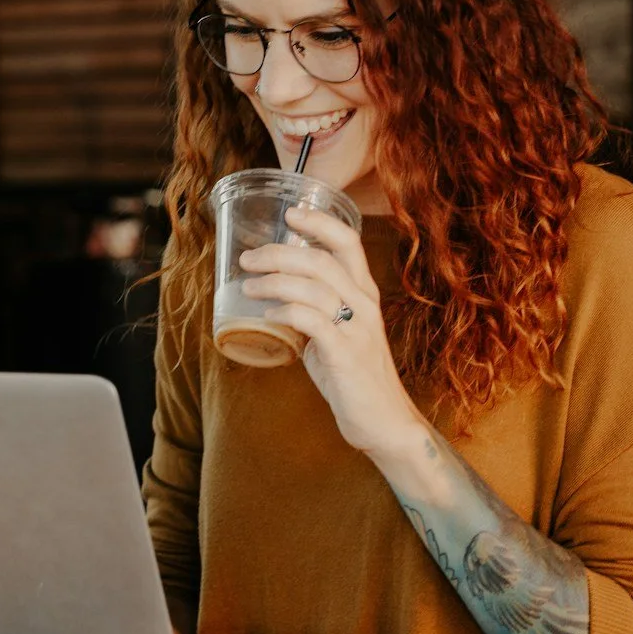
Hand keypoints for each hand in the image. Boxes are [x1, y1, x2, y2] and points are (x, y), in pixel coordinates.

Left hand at [238, 206, 427, 455]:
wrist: (384, 421)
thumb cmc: (356, 377)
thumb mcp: (338, 335)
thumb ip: (315, 313)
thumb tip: (278, 297)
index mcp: (365, 294)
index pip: (349, 242)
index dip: (320, 222)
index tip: (291, 212)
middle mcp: (365, 304)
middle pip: (321, 260)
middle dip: (278, 253)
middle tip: (248, 258)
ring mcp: (357, 328)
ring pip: (313, 286)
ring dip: (273, 281)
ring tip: (248, 286)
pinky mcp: (345, 354)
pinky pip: (311, 320)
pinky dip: (285, 311)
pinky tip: (267, 313)